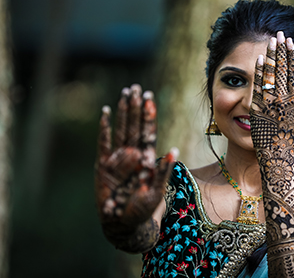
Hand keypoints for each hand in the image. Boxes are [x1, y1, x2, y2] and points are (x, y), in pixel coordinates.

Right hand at [95, 84, 175, 228]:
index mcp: (146, 158)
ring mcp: (118, 158)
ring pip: (121, 129)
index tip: (150, 97)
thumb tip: (173, 151)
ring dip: (123, 112)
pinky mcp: (103, 165)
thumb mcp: (156, 191)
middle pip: (134, 126)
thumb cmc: (143, 208)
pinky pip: (104, 142)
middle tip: (137, 88)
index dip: (148, 115)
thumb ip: (163, 172)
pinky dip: (104, 128)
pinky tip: (106, 112)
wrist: (124, 223)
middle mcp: (133, 154)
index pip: (148, 131)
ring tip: (125, 94)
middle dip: (136, 107)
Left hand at [250, 31, 293, 153]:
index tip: (289, 42)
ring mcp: (269, 103)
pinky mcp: (257, 108)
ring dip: (269, 56)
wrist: (276, 157)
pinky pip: (257, 86)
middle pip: (281, 69)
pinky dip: (258, 72)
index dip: (291, 56)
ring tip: (269, 41)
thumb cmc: (292, 141)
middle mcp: (283, 99)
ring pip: (270, 74)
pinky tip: (257, 59)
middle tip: (279, 33)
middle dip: (280, 50)